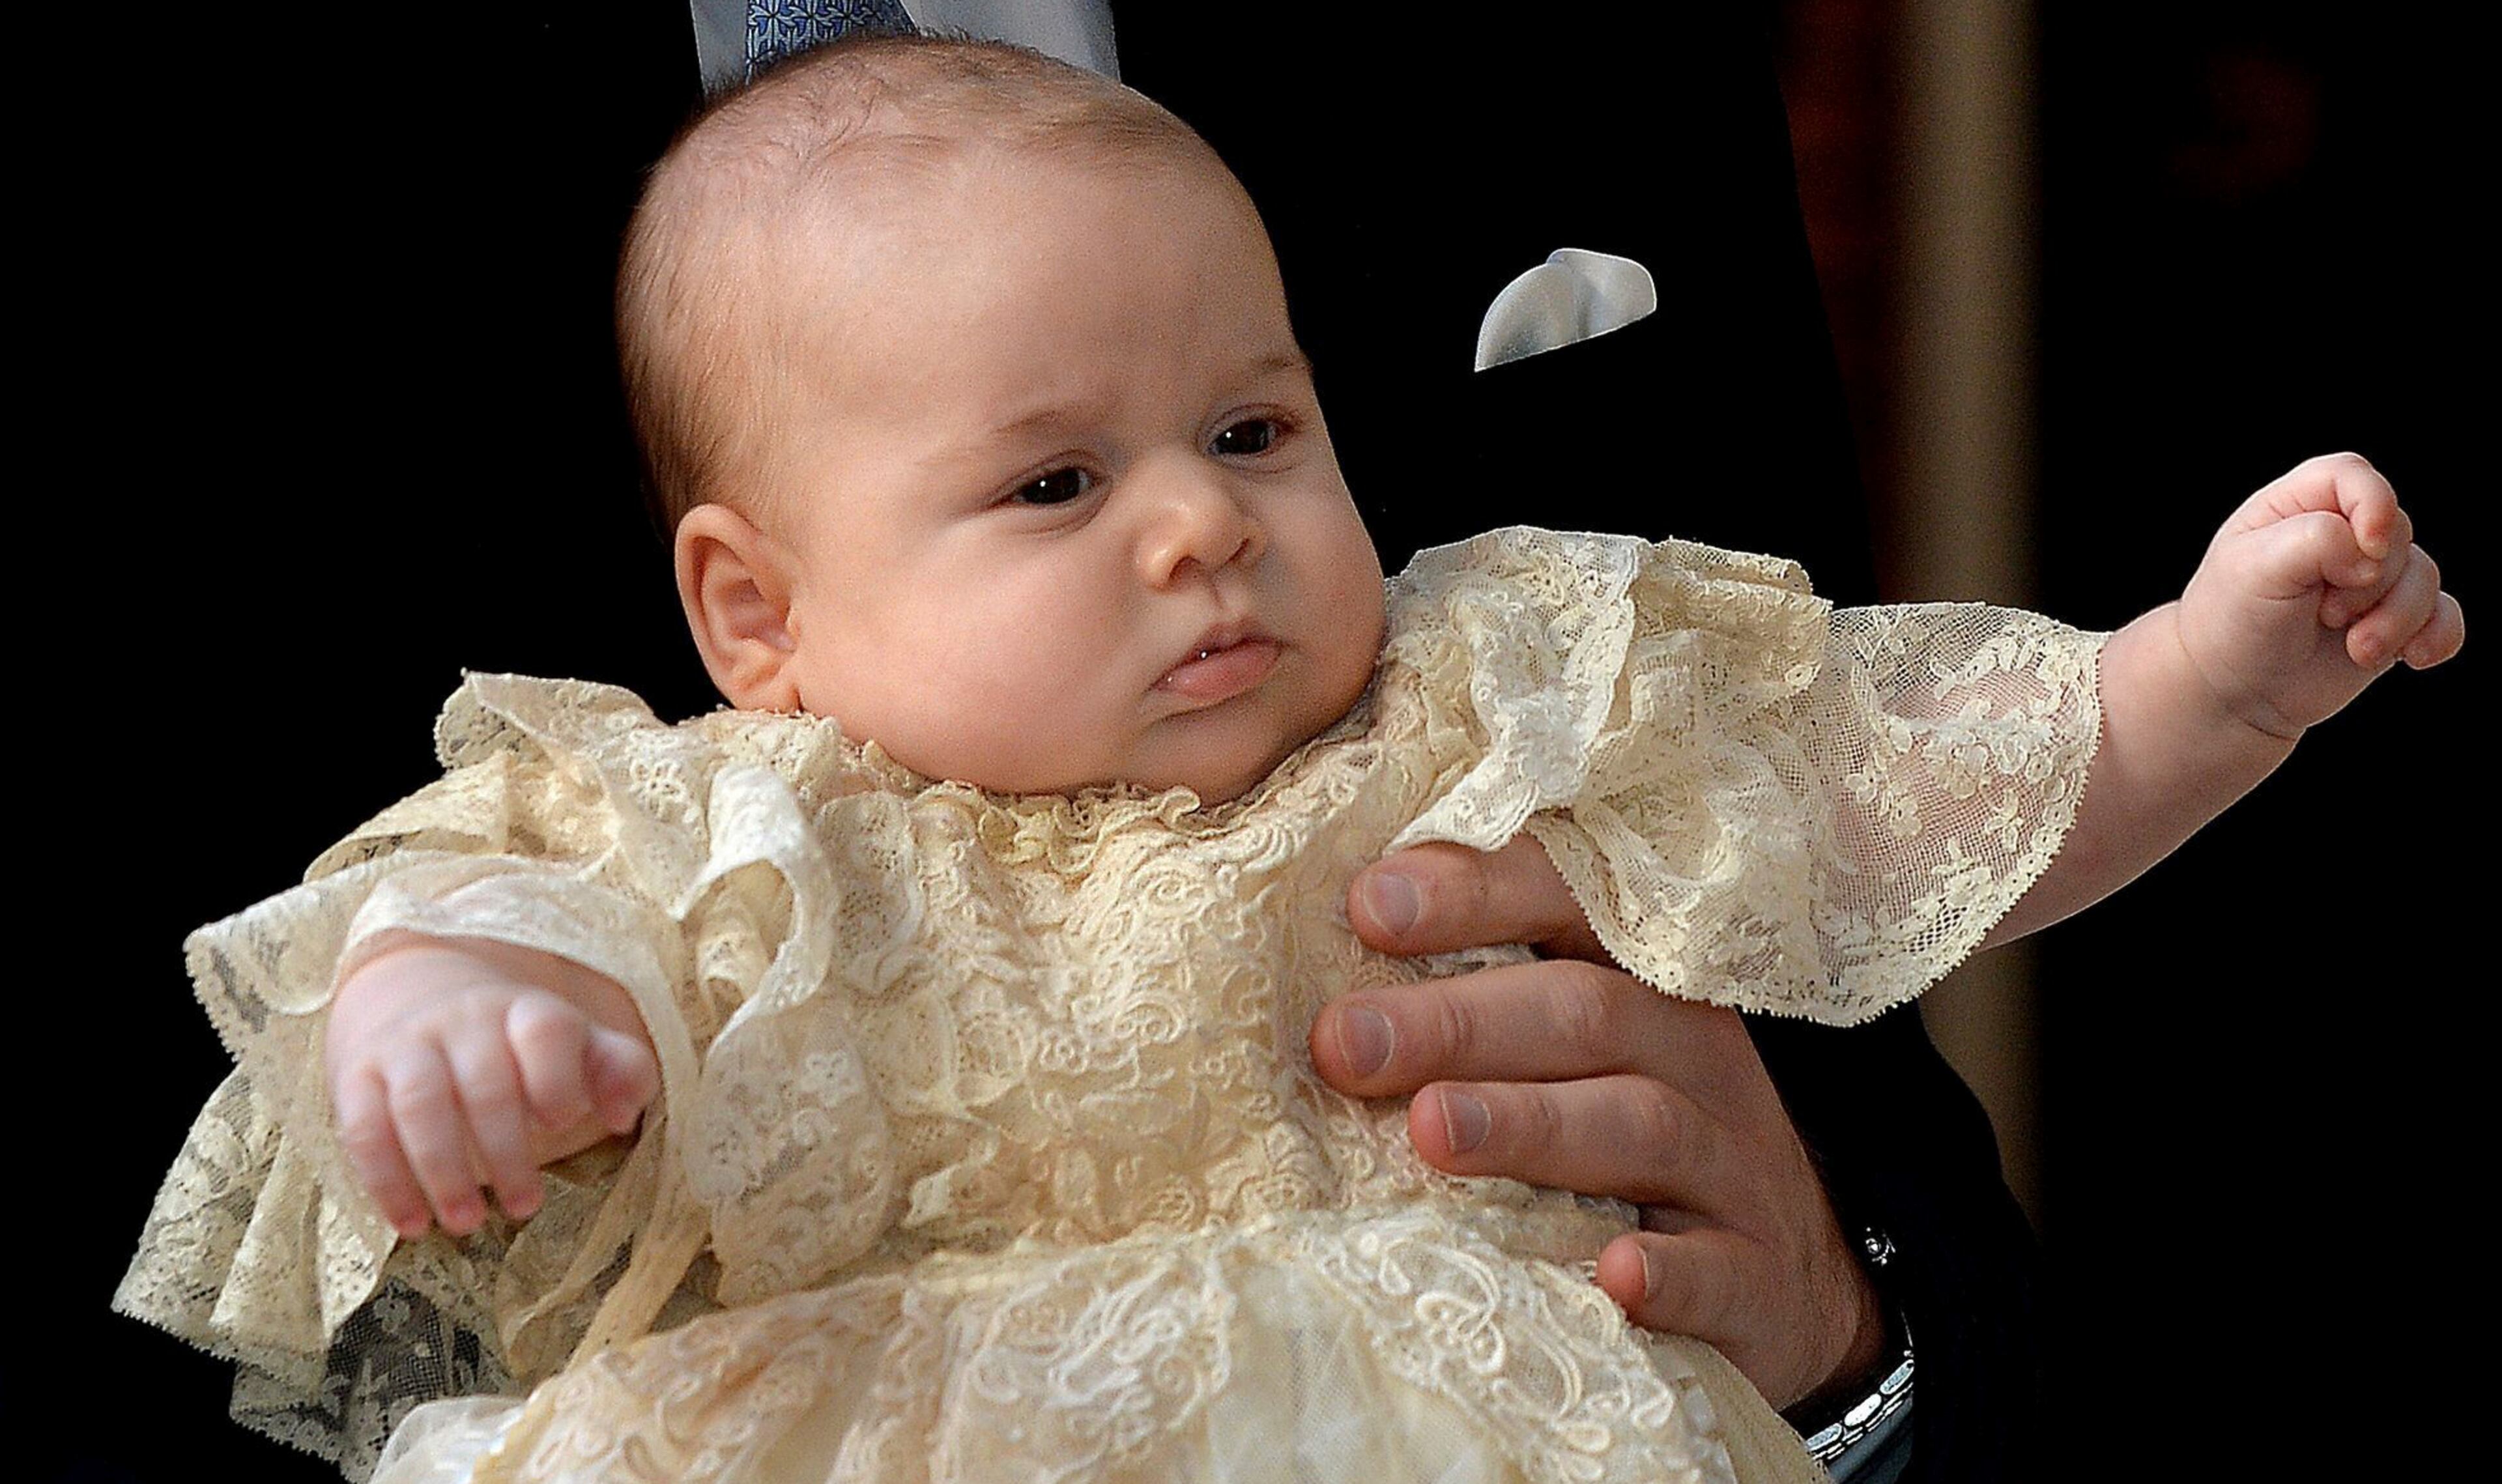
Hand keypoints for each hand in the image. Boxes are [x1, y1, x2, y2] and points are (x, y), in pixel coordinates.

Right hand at [325, 931, 659, 1237]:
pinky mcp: (359, 1075)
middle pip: (485, 1083)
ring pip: (421, 1104)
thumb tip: (622, 1116)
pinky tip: (410, 1223)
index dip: (558, 1077)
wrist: (421, 1001)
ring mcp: (408, 1045)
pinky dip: (386, 1180)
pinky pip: (364, 1127)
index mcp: (527, 1013)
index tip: (564, 1123)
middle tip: (526, 1208)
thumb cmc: (519, 1047)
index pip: (546, 1030)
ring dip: (443, 1170)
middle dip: (507, 1152)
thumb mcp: (578, 1047)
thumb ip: (620, 1072)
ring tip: (465, 1224)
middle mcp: (466, 1021)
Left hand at [1308, 839, 1881, 1411]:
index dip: (1477, 893)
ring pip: (1639, 1125)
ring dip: (1531, 1124)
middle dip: (1456, 1022)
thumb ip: (1477, 1000)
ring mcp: (1733, 1167)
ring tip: (1432, 1129)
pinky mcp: (1756, 1279)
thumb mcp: (1575, 1050)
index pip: (1569, 904)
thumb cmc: (1628, 1139)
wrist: (1784, 1284)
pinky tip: (1613, 1275)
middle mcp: (1692, 1055)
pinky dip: (1669, 1273)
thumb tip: (1333, 952)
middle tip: (1343, 1042)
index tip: (1368, 906)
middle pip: (1584, 1013)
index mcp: (1640, 979)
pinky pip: (1717, 1270)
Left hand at [2180, 452, 2463, 738]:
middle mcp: (2342, 532)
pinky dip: (2436, 636)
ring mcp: (2372, 577)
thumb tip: (2371, 552)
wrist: (2231, 692)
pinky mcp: (2393, 619)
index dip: (2373, 504)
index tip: (2367, 547)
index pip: (2353, 476)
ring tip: (2355, 649)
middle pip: (2398, 532)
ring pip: (2424, 578)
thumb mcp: (2254, 569)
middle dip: (2371, 582)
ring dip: (2396, 620)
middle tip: (2325, 614)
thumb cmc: (2230, 621)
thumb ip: (2316, 539)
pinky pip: (2443, 616)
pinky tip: (2413, 658)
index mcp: (2299, 505)